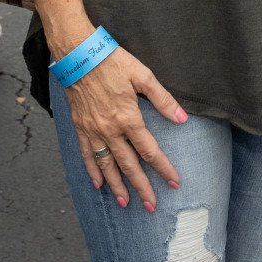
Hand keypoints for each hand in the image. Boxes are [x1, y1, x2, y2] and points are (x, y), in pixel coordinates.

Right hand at [63, 45, 187, 211]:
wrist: (79, 55)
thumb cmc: (113, 62)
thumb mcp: (143, 76)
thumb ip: (163, 99)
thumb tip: (182, 119)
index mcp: (128, 118)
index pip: (150, 151)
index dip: (163, 168)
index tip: (174, 183)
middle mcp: (110, 130)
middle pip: (129, 165)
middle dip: (141, 187)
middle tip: (151, 206)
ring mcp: (93, 131)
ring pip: (106, 165)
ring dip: (116, 185)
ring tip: (125, 202)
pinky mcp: (80, 128)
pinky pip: (86, 155)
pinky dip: (91, 171)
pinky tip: (97, 185)